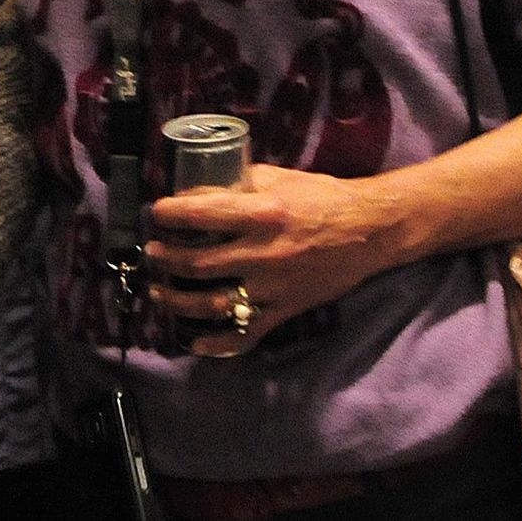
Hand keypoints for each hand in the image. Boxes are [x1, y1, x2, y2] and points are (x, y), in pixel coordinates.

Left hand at [146, 164, 406, 351]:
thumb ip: (239, 184)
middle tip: (152, 252)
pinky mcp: (286, 309)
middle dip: (166, 259)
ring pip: (213, 302)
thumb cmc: (322, 197)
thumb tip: (199, 190)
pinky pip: (248, 332)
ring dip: (178, 300)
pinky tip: (195, 343)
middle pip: (198, 263)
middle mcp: (263, 253)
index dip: (171, 214)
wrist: (369, 231)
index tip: (156, 213)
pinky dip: (219, 343)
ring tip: (158, 291)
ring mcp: (273, 286)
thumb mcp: (278, 178)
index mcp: (262, 213)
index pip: (202, 215)